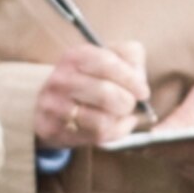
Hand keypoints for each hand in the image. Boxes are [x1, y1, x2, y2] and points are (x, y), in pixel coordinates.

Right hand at [34, 41, 150, 148]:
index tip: (143, 91)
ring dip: (120, 119)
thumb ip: (130, 57)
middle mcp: (61, 80)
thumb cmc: (89, 79)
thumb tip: (140, 81)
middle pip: (106, 94)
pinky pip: (96, 136)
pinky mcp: (56, 130)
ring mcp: (55, 107)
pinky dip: (115, 132)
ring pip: (102, 119)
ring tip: (121, 114)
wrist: (50, 104)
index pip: (107, 64)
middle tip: (130, 104)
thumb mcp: (107, 57)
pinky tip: (117, 125)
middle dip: (127, 102)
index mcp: (74, 56)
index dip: (131, 79)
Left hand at [143, 74, 193, 192]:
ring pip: (190, 172)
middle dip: (169, 153)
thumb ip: (183, 115)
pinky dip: (184, 164)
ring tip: (163, 145)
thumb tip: (155, 135)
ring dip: (175, 159)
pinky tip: (178, 152)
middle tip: (145, 146)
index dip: (171, 148)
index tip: (147, 145)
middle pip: (192, 163)